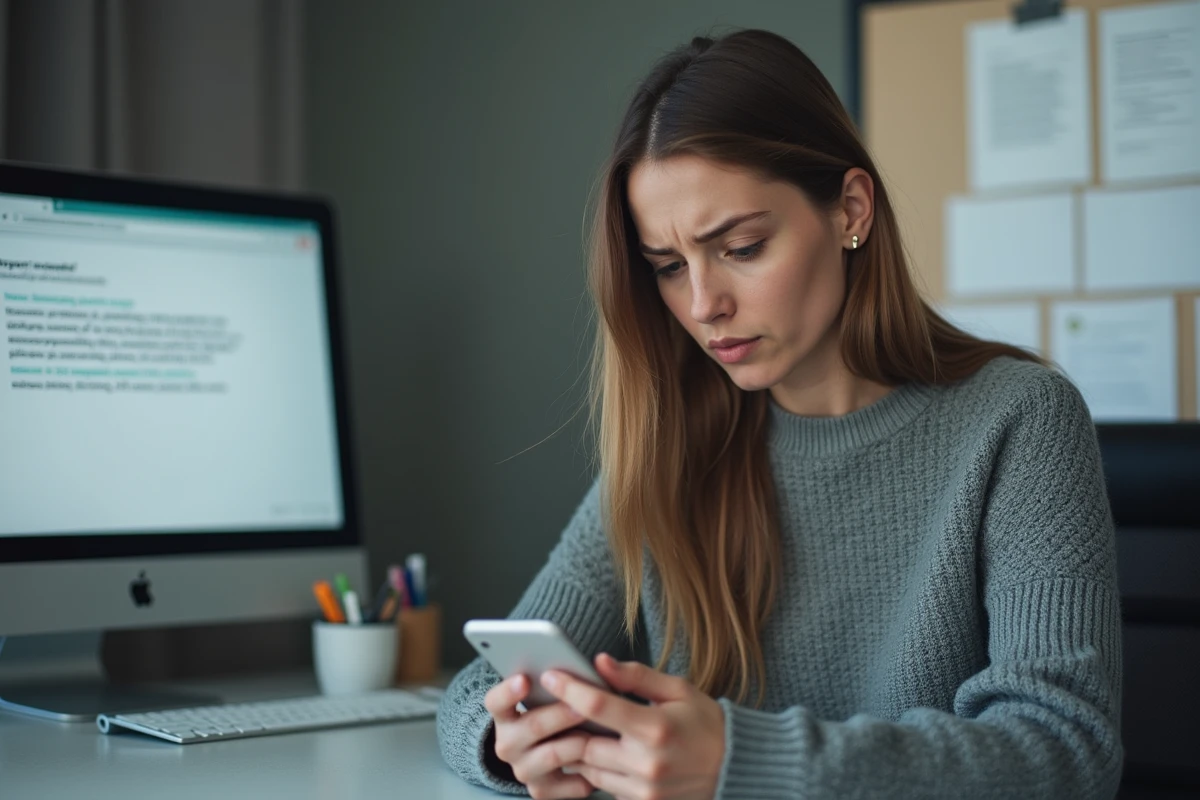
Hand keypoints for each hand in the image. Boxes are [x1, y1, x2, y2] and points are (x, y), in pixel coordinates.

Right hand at [483, 673, 596, 798]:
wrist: (552, 752)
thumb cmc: (556, 712)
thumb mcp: (552, 693)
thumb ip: (566, 678)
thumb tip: (601, 662)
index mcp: (504, 714)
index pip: (495, 701)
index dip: (508, 691)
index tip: (524, 679)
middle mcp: (507, 743)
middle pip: (533, 726)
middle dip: (561, 714)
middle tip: (583, 705)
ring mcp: (523, 769)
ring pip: (553, 754)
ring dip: (579, 741)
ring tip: (601, 731)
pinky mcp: (541, 790)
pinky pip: (567, 783)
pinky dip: (588, 772)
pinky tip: (603, 760)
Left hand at [540, 652, 724, 799]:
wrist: (736, 769)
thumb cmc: (706, 723)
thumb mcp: (678, 690)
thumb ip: (637, 676)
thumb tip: (599, 662)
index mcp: (655, 728)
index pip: (598, 706)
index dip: (569, 689)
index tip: (551, 675)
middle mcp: (646, 763)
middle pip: (585, 743)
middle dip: (569, 725)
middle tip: (558, 706)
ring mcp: (644, 789)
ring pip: (590, 769)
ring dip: (581, 750)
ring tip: (580, 728)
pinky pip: (606, 787)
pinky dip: (599, 770)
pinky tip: (605, 753)